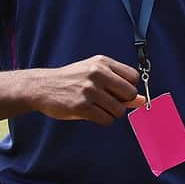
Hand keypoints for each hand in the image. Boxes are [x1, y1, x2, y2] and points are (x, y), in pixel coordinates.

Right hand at [26, 55, 144, 124]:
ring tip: (98, 108)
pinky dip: (103, 120)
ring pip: (119, 110)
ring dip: (111, 113)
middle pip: (130, 94)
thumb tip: (142, 100)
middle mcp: (97, 74)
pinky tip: (92, 114)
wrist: (41, 87)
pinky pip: (107, 120)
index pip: (133, 77)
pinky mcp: (81, 106)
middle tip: (108, 102)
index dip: (128, 87)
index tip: (117, 91)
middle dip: (122, 102)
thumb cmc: (72, 81)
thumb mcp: (95, 75)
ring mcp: (89, 90)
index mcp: (102, 63)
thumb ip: (119, 86)